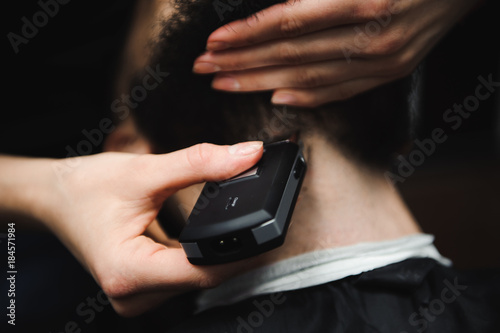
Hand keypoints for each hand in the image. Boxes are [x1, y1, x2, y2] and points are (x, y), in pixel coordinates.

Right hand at [42, 142, 262, 315]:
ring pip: (199, 277)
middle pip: (205, 277)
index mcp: (128, 273)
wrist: (55, 197)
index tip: (271, 228)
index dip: (242, 250)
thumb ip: (199, 163)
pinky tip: (217, 235)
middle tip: (267, 219)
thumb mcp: (144, 171)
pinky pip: (188, 274)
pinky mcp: (147, 286)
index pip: (203, 271)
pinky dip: (206, 254)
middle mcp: (134, 296)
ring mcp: (140, 295)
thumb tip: (248, 155)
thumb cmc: (86, 187)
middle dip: (238, 249)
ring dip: (224, 253)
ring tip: (245, 225)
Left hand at [194, 0, 477, 106]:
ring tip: (227, 83)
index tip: (213, 43)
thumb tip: (274, 9)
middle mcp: (371, 35)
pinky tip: (278, 97)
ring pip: (308, 77)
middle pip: (289, 54)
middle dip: (241, 62)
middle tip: (205, 67)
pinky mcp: (391, 72)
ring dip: (261, 81)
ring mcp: (382, 59)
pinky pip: (340, 90)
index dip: (246, 34)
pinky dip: (306, 96)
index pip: (286, 23)